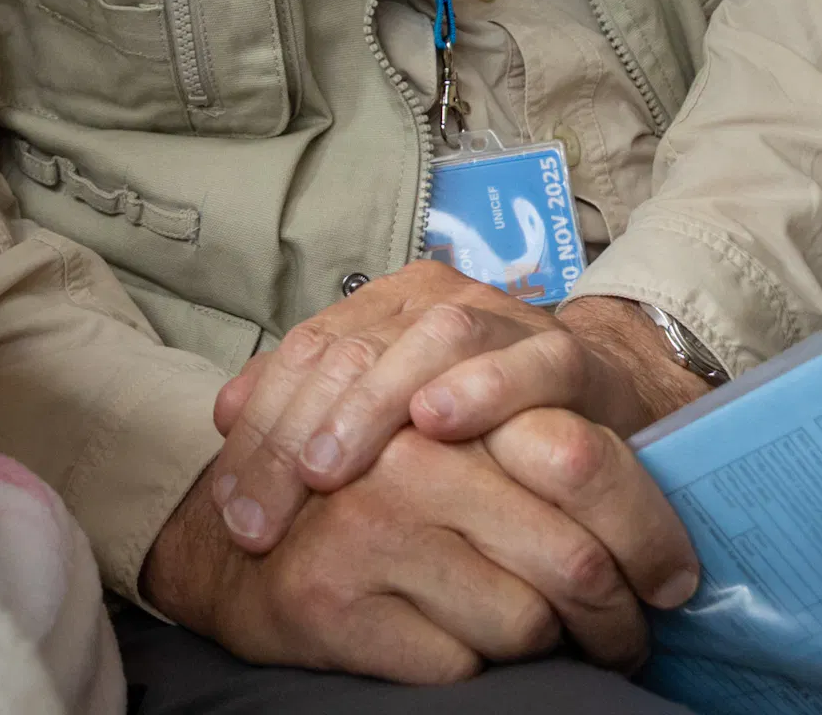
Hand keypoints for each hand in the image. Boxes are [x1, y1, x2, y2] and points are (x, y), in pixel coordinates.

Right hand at [142, 413, 697, 679]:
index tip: (672, 580)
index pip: (586, 466)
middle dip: (616, 619)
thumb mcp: (450, 440)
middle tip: (629, 637)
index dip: (647, 535)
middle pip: (573, 561)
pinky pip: (461, 668)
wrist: (231, 545)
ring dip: (543, 647)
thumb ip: (528, 439)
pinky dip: (469, 669)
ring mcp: (370, 529)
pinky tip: (451, 646)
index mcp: (446, 400)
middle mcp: (409, 456)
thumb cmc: (369, 492)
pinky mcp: (336, 605)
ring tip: (541, 640)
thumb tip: (651, 511)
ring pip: (525, 624)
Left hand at [200, 263, 703, 553]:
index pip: (303, 355)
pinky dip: (482, 388)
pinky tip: (437, 423)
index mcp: (383, 307)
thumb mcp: (388, 413)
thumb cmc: (478, 419)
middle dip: (294, 438)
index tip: (232, 513)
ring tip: (327, 469)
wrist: (601, 399)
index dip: (259, 431)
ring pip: (425, 344)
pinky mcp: (567, 354)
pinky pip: (525, 364)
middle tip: (262, 519)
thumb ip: (311, 407)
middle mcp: (435, 302)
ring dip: (371, 406)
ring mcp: (504, 321)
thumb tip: (220, 416)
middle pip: (349, 352)